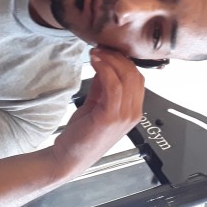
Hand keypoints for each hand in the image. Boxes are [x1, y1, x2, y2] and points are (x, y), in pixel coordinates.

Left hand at [51, 47, 144, 178]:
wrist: (68, 158)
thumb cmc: (82, 135)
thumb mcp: (96, 104)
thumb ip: (103, 86)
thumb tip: (104, 64)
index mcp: (132, 111)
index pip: (137, 78)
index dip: (124, 60)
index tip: (108, 50)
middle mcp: (133, 114)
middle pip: (134, 74)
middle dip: (117, 57)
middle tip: (101, 48)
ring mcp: (124, 116)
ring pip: (125, 77)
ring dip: (109, 60)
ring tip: (95, 53)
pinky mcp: (110, 117)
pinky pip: (113, 85)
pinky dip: (104, 69)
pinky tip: (94, 62)